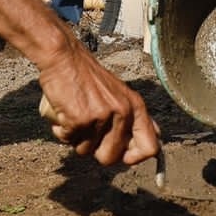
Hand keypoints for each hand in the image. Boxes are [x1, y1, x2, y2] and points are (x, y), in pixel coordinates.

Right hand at [36, 48, 159, 165]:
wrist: (64, 57)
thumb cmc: (87, 76)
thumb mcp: (120, 93)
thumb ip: (133, 116)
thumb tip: (154, 141)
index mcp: (135, 107)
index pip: (150, 147)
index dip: (135, 158)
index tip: (123, 157)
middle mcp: (122, 113)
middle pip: (111, 157)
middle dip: (96, 150)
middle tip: (88, 131)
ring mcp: (101, 117)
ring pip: (86, 151)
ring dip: (76, 138)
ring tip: (75, 115)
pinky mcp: (79, 120)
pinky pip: (67, 140)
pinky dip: (61, 131)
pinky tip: (63, 112)